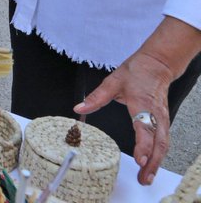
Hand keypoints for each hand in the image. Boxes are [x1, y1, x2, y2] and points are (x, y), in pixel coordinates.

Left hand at [76, 52, 174, 184]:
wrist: (157, 65)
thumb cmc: (136, 72)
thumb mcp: (112, 82)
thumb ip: (96, 97)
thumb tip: (79, 108)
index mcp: (142, 104)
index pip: (144, 128)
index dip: (143, 146)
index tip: (140, 159)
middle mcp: (155, 114)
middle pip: (158, 143)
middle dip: (152, 162)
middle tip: (143, 178)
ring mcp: (162, 119)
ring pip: (163, 144)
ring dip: (156, 162)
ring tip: (146, 177)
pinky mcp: (163, 121)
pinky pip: (164, 141)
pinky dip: (159, 155)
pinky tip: (152, 165)